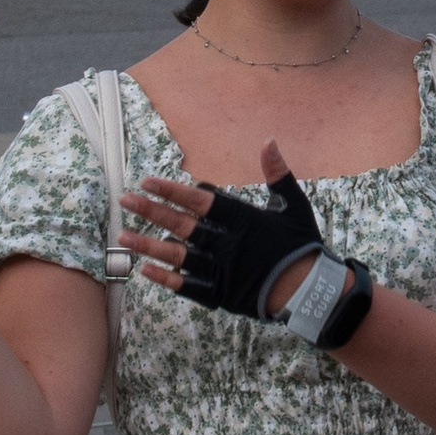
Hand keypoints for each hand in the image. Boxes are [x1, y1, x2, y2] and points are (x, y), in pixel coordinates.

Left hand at [124, 143, 326, 318]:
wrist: (312, 291)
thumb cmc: (302, 245)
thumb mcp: (293, 205)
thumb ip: (277, 174)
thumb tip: (269, 140)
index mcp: (243, 219)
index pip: (201, 201)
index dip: (173, 191)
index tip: (148, 181)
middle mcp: (228, 244)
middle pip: (183, 226)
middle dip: (152, 212)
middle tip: (125, 200)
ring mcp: (222, 271)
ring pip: (178, 256)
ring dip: (149, 245)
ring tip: (123, 236)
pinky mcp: (221, 293)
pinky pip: (188, 286)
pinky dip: (167, 279)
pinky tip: (144, 270)